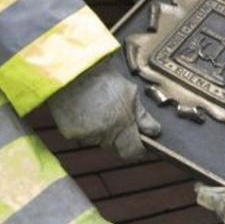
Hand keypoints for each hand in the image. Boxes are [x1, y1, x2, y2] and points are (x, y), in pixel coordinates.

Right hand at [46, 54, 160, 160]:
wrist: (72, 72)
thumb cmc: (101, 78)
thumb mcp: (130, 92)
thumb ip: (142, 116)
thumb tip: (154, 131)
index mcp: (123, 125)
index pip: (134, 152)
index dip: (138, 149)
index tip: (140, 143)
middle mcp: (105, 135)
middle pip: (116, 146)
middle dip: (120, 136)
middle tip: (117, 116)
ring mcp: (86, 136)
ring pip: (100, 140)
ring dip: (102, 130)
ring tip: (98, 108)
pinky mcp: (70, 134)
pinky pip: (83, 135)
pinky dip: (85, 127)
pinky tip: (84, 109)